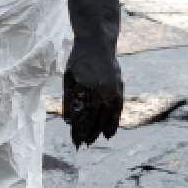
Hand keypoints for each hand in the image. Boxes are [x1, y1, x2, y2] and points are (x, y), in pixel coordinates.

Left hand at [63, 0, 122, 148]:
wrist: (97, 43)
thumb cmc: (78, 61)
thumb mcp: (69, 79)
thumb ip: (69, 101)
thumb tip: (68, 122)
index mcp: (83, 89)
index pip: (81, 117)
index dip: (78, 131)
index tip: (75, 141)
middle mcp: (98, 91)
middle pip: (94, 119)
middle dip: (89, 133)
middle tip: (83, 144)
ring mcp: (110, 90)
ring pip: (106, 117)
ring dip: (101, 130)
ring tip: (96, 140)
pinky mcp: (118, 88)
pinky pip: (117, 109)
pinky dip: (114, 122)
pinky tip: (110, 132)